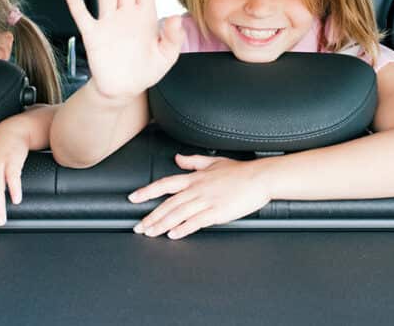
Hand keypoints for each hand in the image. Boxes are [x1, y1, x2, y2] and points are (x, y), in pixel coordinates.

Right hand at [64, 0, 183, 101]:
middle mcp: (126, 14)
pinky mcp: (93, 35)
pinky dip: (75, 2)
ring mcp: (109, 22)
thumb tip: (174, 17)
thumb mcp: (166, 57)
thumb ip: (172, 38)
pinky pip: (82, 15)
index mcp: (145, 16)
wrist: (123, 90)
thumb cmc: (145, 72)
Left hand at [128, 154, 271, 239]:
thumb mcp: (213, 162)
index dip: (147, 191)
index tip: (133, 198)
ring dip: (162, 224)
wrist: (260, 178)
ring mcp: (207, 200)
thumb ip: (193, 161)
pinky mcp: (217, 212)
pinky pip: (196, 222)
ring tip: (150, 233)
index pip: (165, 184)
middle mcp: (197, 189)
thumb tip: (177, 158)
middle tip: (138, 226)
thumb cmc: (240, 171)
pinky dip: (183, 229)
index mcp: (195, 177)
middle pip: (168, 203)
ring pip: (178, 213)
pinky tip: (173, 235)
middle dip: (151, 216)